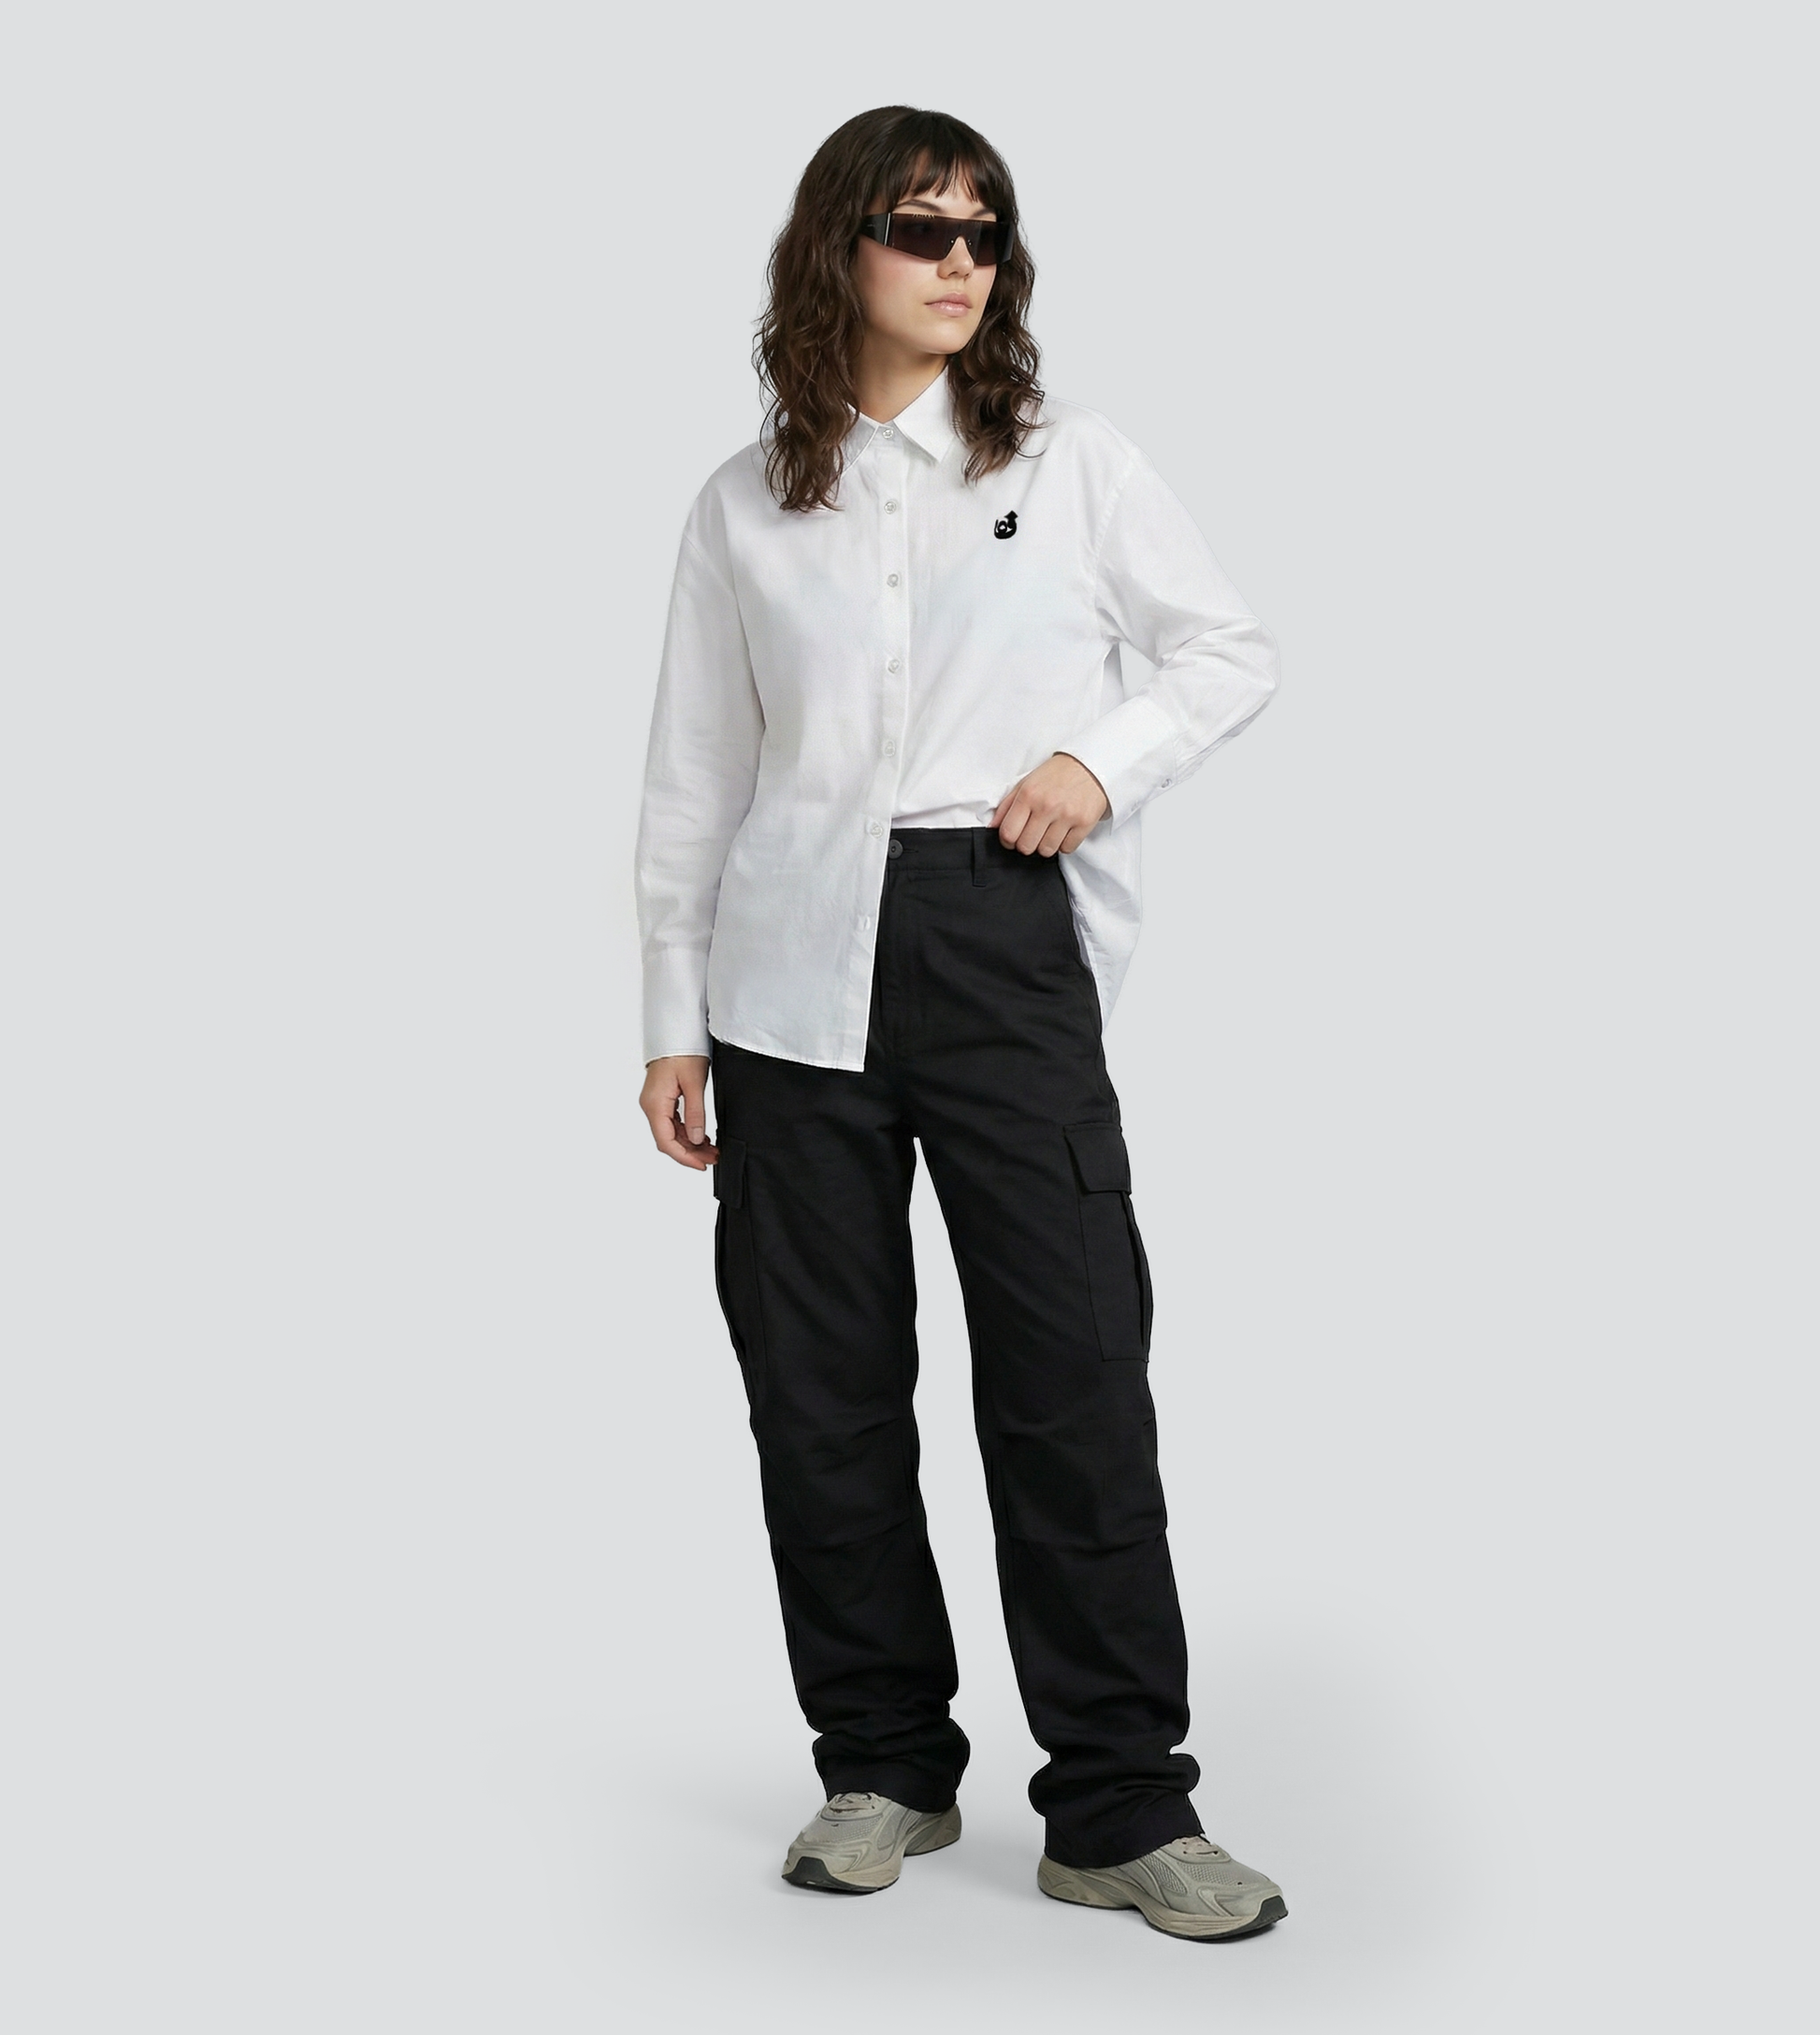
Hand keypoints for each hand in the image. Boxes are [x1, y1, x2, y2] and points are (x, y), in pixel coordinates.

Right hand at [640, 1054, 717, 1169]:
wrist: (675, 1032)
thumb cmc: (682, 1052)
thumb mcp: (694, 1083)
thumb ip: (696, 1113)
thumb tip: (696, 1139)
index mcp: (655, 1104)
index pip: (666, 1141)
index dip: (684, 1157)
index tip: (701, 1165)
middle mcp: (651, 1106)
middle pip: (668, 1140)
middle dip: (690, 1152)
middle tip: (713, 1158)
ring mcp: (655, 1103)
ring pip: (671, 1132)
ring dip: (690, 1143)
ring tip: (711, 1149)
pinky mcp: (662, 1099)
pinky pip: (672, 1122)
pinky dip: (686, 1131)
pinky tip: (701, 1136)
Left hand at [991, 752, 1109, 855]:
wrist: (1090, 765)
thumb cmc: (1056, 775)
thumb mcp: (1026, 783)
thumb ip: (1007, 805)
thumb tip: (993, 827)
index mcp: (1029, 795)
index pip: (1008, 833)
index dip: (1008, 841)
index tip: (1013, 838)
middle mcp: (1046, 806)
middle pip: (1026, 847)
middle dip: (1027, 843)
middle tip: (1033, 833)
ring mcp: (1067, 816)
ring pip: (1046, 851)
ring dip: (1046, 844)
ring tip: (1050, 830)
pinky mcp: (1085, 823)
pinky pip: (1067, 849)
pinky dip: (1064, 844)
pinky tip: (1065, 830)